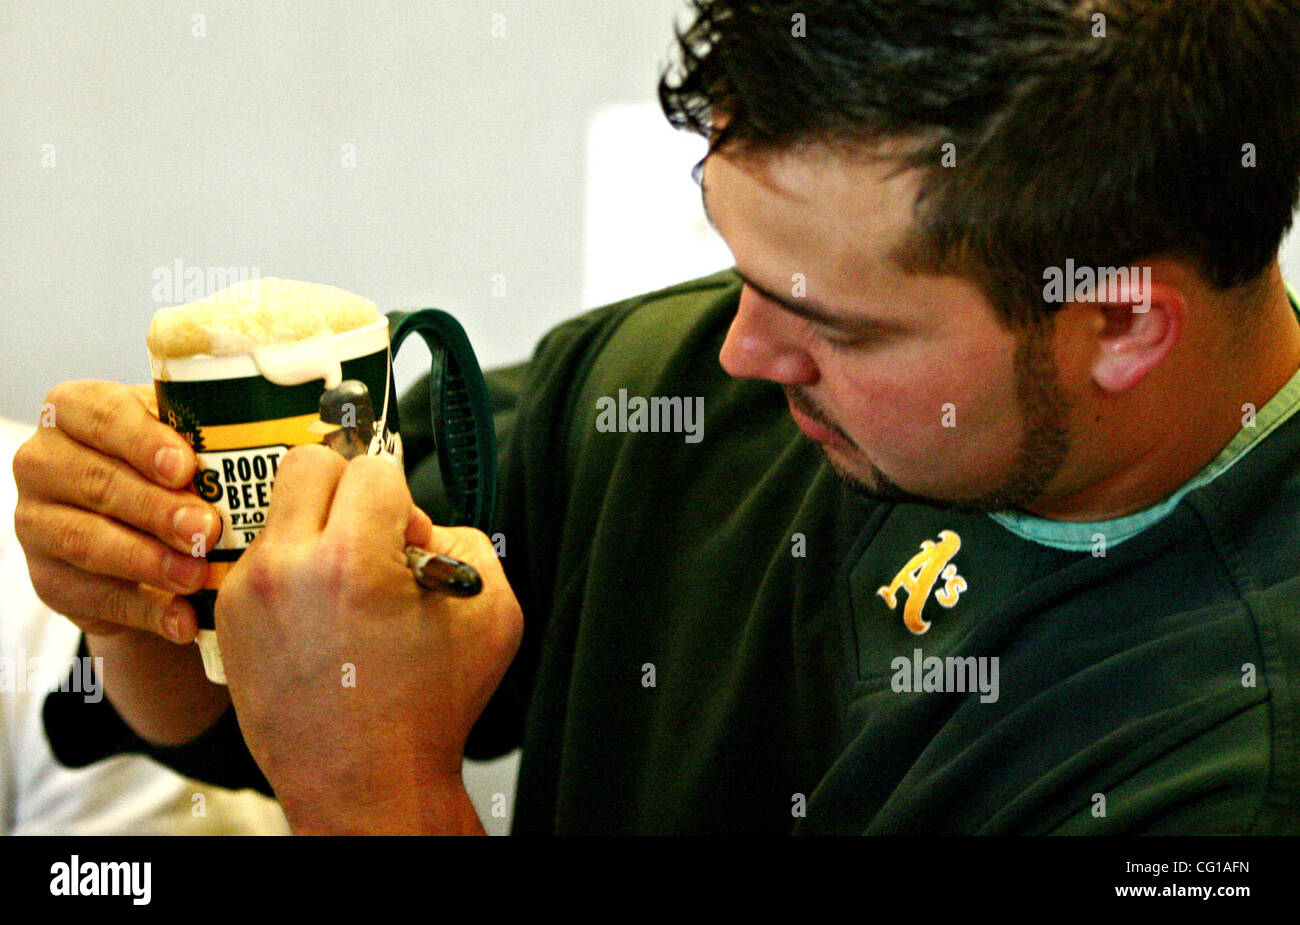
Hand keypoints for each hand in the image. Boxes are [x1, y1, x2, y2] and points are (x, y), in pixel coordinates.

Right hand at [12, 381, 223, 641]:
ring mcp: (37, 522)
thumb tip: (285, 448)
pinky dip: (145, 610)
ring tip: (198, 576)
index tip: (185, 467)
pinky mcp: (49, 579)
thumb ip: (211, 438)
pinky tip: (183, 619)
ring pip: (88, 541)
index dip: (142, 440)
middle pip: (98, 482)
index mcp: (75, 411)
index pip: (101, 415)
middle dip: (157, 509)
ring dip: (149, 561)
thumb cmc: (176, 475)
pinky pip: (94, 596)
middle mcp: (45, 462)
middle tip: (207, 529)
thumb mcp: (188, 444)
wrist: (150, 540)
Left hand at [214, 444, 522, 833]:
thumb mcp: (493, 612)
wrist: (368, 784)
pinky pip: (261, 557)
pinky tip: (319, 615)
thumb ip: (464, 541)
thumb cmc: (431, 707)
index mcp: (354, 558)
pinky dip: (292, 569)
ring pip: (279, 509)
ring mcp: (249, 591)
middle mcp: (289, 566)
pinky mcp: (230, 618)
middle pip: (307, 463)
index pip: (373, 467)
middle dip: (348, 487)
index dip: (403, 499)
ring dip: (317, 528)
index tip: (409, 538)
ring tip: (345, 584)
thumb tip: (420, 523)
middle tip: (371, 533)